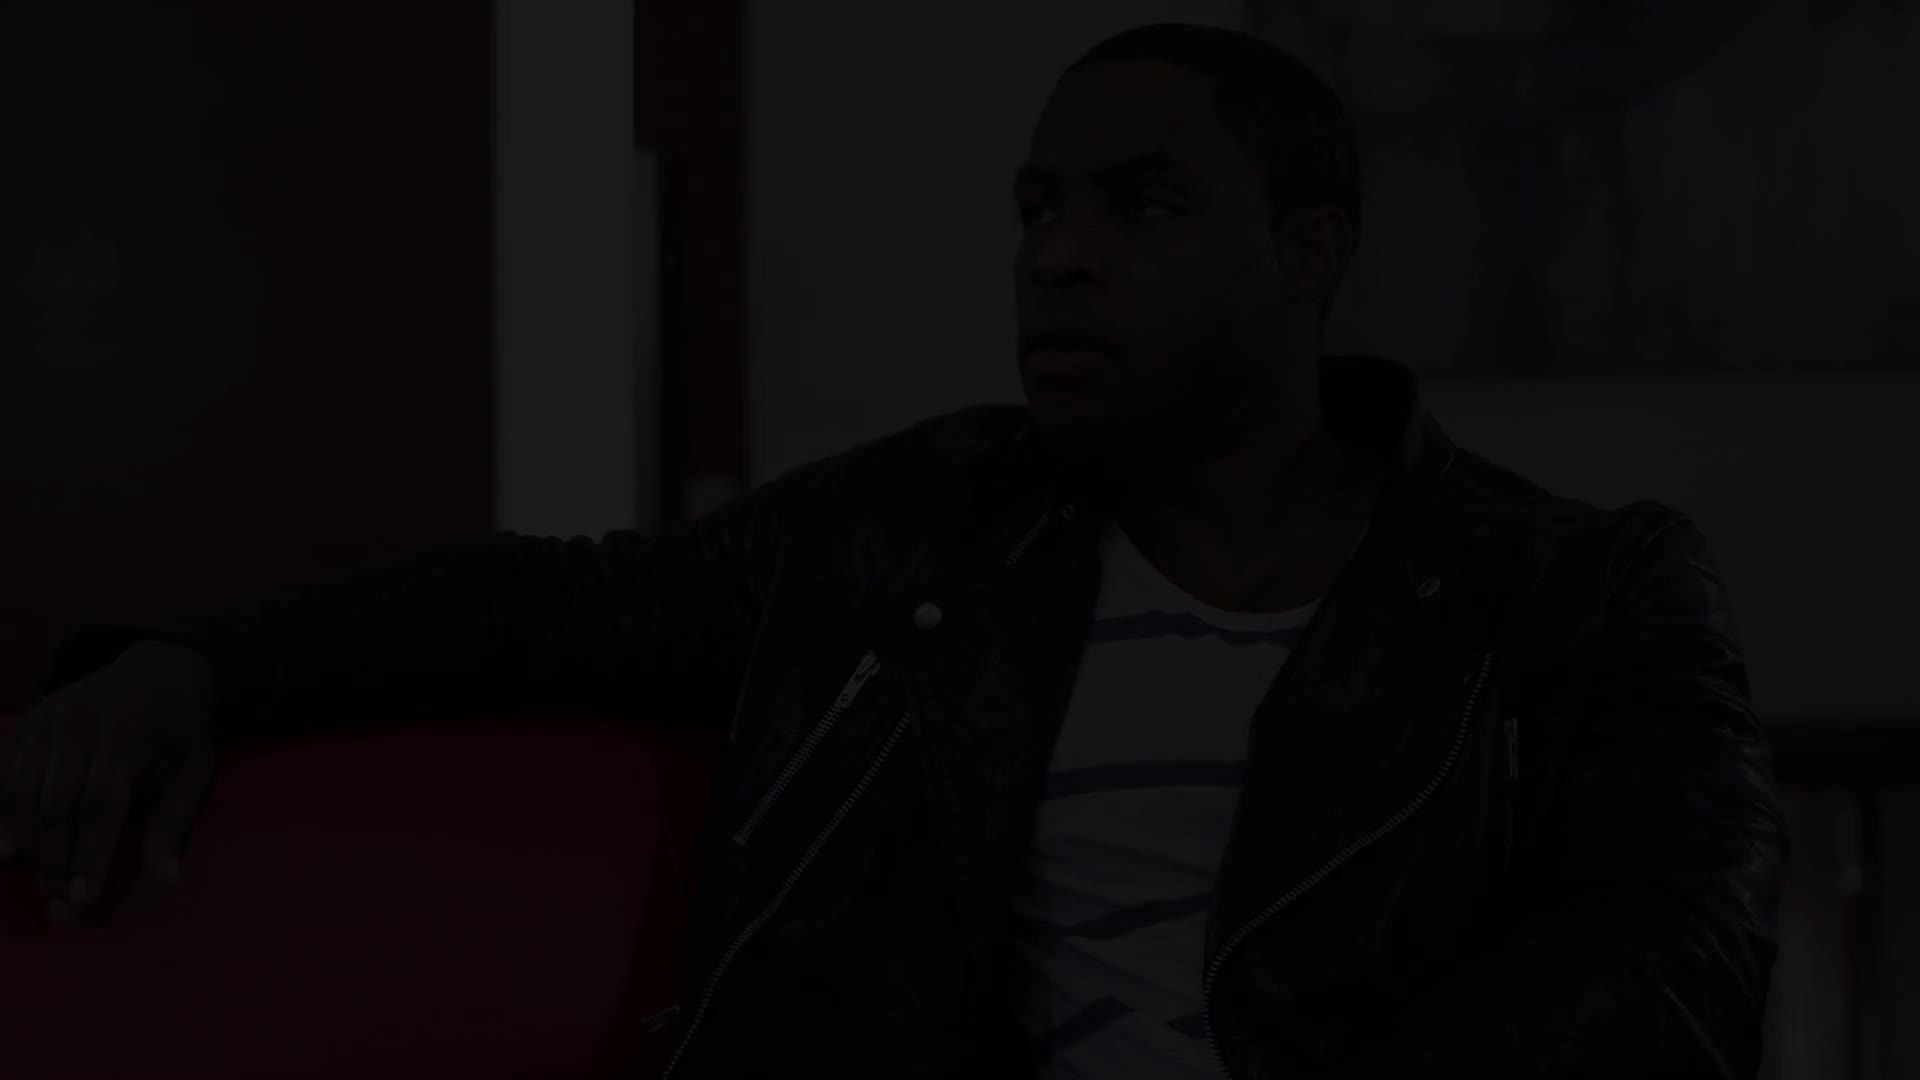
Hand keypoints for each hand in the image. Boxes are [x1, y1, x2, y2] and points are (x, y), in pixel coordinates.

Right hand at [0, 641, 219, 921]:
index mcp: (127, 734)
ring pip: (19, 790)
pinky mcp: (26, 721)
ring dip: (23, 840)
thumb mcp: (196, 770)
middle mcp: (80, 723)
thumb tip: (168, 880)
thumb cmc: (180, 730)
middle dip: (54, 856)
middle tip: (58, 896)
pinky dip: (0, 811)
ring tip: (35, 876)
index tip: (84, 897)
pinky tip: (6, 846)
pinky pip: (2, 772)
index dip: (90, 854)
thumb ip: (175, 823)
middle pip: (55, 803)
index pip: (102, 805)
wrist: (159, 668)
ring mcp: (46, 719)